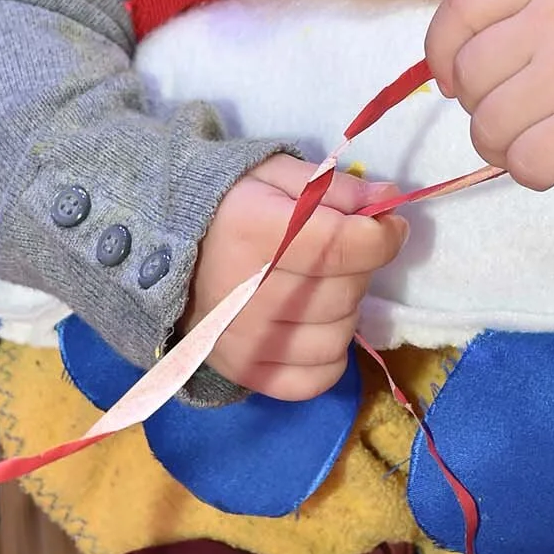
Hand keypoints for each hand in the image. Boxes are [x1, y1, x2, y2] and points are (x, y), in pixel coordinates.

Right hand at [182, 154, 409, 399]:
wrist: (165, 253)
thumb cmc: (227, 207)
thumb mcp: (276, 175)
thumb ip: (334, 187)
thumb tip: (389, 201)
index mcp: (252, 231)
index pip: (343, 244)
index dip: (383, 235)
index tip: (388, 224)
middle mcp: (246, 293)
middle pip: (347, 288)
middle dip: (358, 265)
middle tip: (338, 250)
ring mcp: (245, 341)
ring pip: (342, 333)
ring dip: (345, 307)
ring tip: (319, 286)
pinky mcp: (246, 373)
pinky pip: (320, 377)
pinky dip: (330, 354)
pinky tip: (314, 326)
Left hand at [425, 0, 553, 199]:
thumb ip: (516, 23)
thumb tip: (445, 71)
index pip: (465, 3)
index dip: (440, 47)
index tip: (452, 78)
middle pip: (470, 73)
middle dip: (479, 106)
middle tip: (516, 115)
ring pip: (488, 124)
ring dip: (502, 146)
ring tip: (538, 140)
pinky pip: (522, 162)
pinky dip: (530, 172)